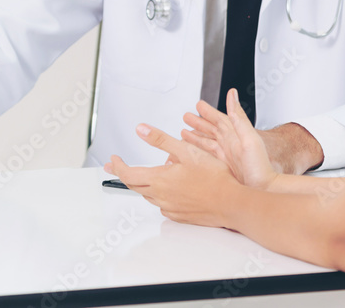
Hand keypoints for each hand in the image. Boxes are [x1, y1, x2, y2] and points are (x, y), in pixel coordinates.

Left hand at [104, 124, 240, 228]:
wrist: (230, 202)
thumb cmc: (213, 177)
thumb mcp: (186, 150)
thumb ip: (161, 139)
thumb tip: (141, 129)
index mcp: (160, 179)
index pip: (128, 175)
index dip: (118, 166)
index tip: (113, 160)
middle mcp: (161, 196)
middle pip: (135, 186)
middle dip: (125, 174)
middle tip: (118, 167)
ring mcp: (170, 208)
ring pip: (150, 195)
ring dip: (146, 184)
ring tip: (158, 172)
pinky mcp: (179, 215)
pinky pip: (163, 204)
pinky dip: (162, 194)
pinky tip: (174, 188)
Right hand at [182, 89, 277, 189]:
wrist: (264, 189)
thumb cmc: (260, 167)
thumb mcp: (249, 139)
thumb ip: (239, 118)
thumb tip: (233, 95)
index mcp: (236, 135)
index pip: (219, 119)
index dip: (208, 112)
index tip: (199, 105)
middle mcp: (230, 145)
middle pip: (211, 130)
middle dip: (198, 123)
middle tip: (186, 116)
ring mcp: (226, 156)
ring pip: (207, 143)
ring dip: (196, 137)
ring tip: (183, 132)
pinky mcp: (223, 168)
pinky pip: (207, 157)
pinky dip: (198, 153)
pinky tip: (191, 153)